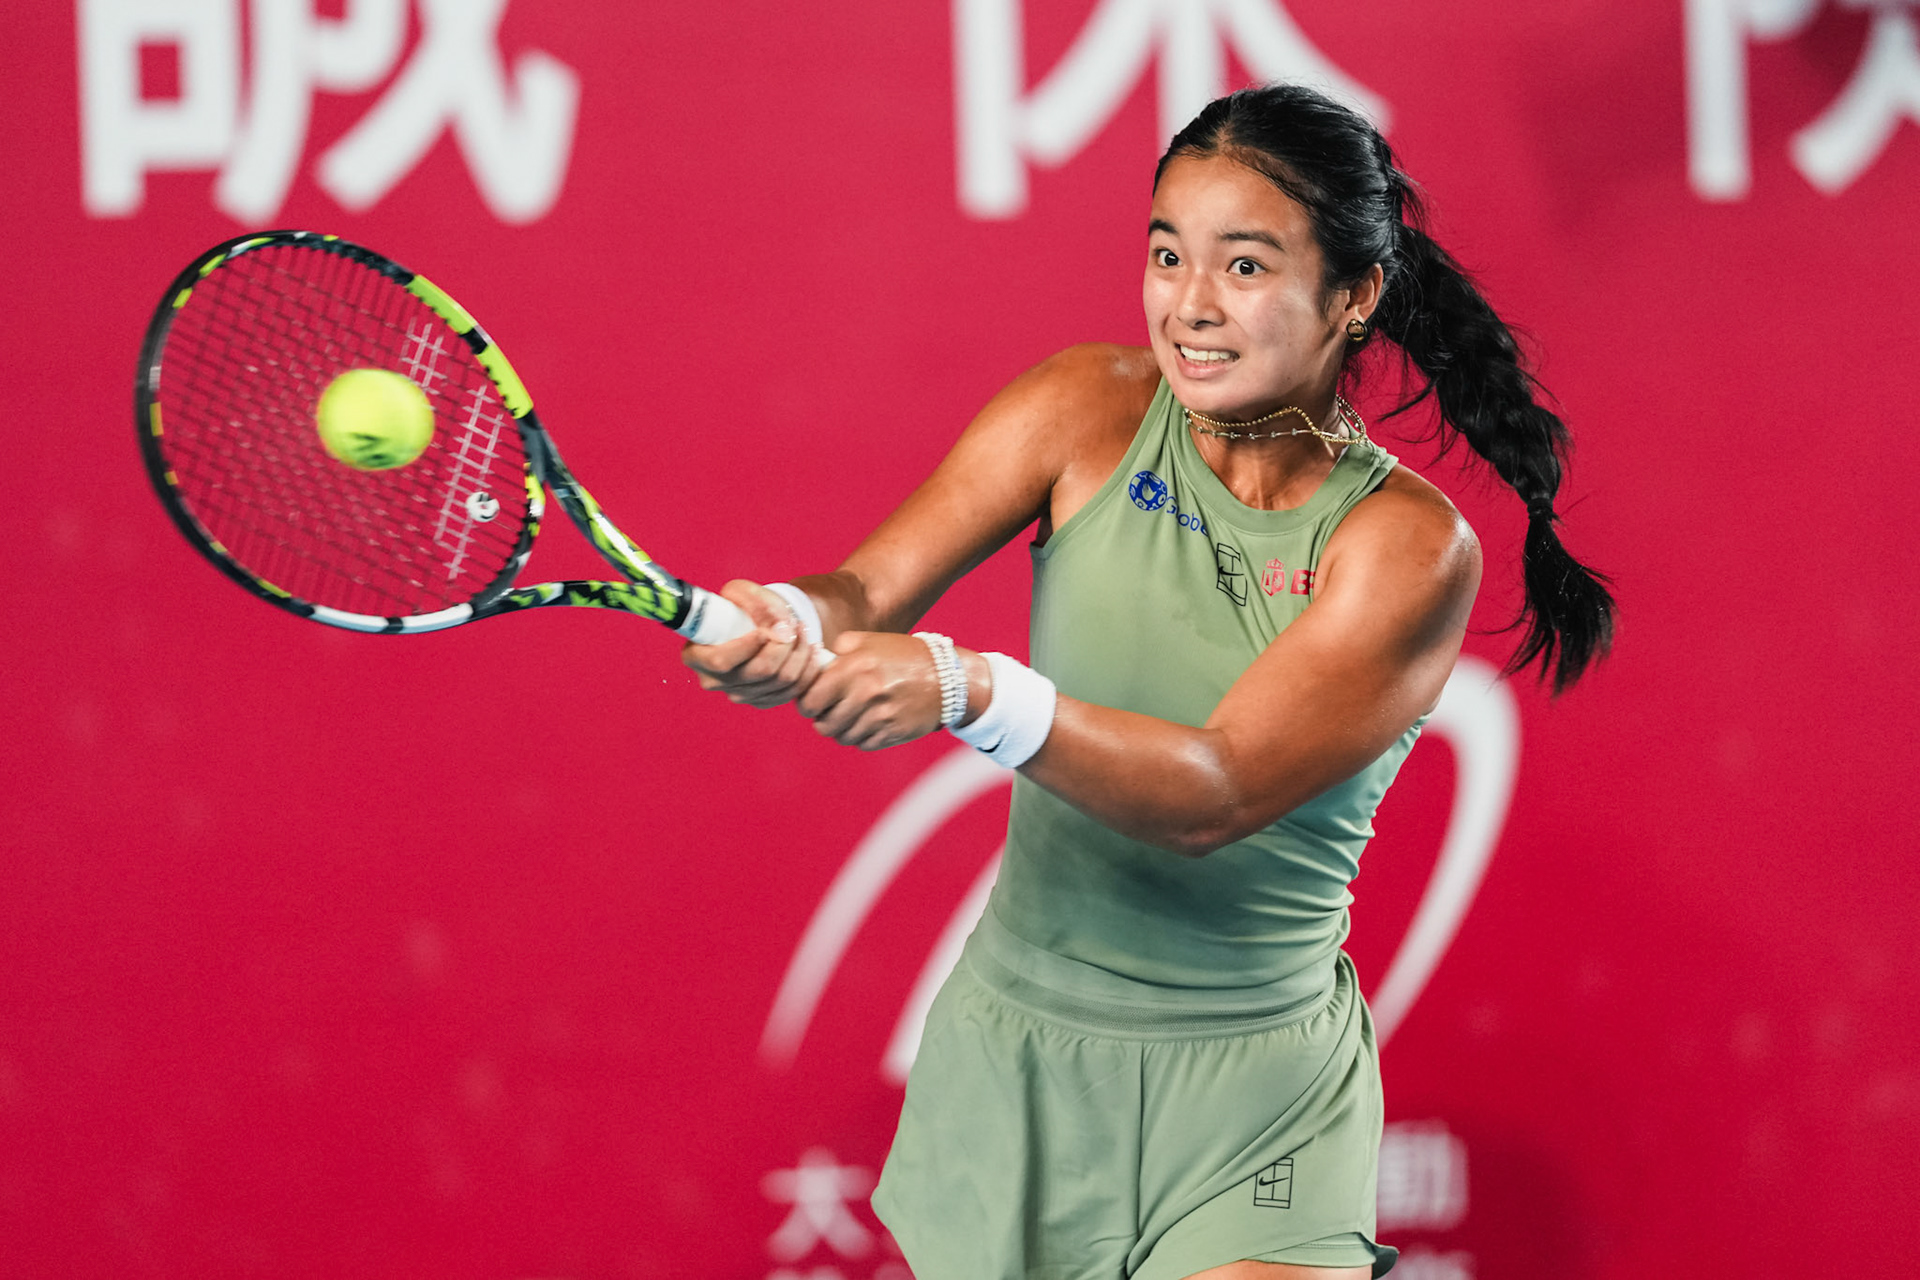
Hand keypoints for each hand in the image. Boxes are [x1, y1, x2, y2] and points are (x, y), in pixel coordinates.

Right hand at [681, 580, 824, 706]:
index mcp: (696, 655)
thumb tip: (777, 626)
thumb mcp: (742, 593)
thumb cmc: (743, 607)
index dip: (748, 646)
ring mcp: (740, 694)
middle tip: (792, 625)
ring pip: (781, 681)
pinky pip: (794, 691)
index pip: (722, 661)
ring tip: (802, 630)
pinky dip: (808, 669)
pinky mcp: (763, 701)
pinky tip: (810, 649)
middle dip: (784, 645)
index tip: (766, 629)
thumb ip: (754, 602)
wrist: (757, 624)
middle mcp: (715, 681)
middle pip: (759, 672)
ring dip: (800, 653)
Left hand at [797, 631, 942, 749]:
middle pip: (824, 725)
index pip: (811, 700)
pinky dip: (862, 737)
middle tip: (829, 713)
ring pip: (843, 738)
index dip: (806, 704)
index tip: (812, 702)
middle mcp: (866, 693)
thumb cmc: (902, 656)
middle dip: (823, 720)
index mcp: (854, 668)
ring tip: (851, 717)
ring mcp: (880, 715)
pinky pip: (863, 744)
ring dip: (842, 730)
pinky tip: (869, 723)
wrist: (946, 676)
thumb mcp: (868, 641)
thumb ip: (837, 651)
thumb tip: (813, 665)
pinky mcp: (893, 732)